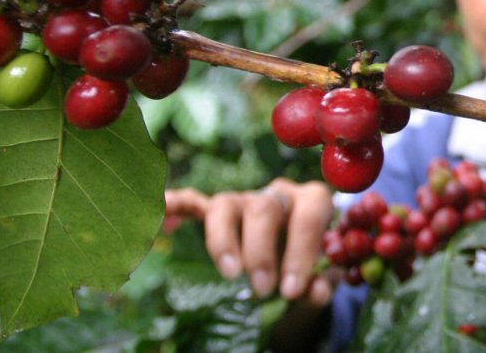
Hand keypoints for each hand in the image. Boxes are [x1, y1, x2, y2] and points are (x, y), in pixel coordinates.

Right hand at [164, 178, 334, 304]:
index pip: (310, 214)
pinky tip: (163, 208)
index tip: (292, 289)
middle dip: (261, 251)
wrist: (294, 263)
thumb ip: (320, 282)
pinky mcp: (214, 211)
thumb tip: (314, 291)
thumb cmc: (309, 266)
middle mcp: (277, 193)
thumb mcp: (321, 276)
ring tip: (230, 273)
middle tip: (262, 289)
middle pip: (264, 208)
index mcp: (312, 201)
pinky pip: (193, 202)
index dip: (302, 251)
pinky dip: (177, 205)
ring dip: (224, 241)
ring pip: (226, 204)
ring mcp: (244, 200)